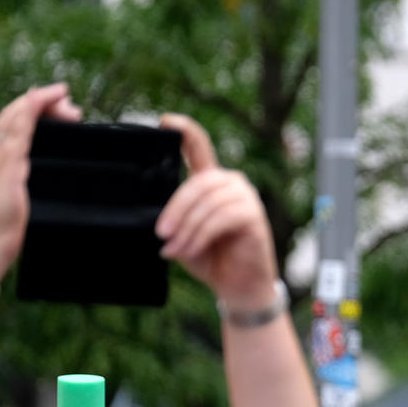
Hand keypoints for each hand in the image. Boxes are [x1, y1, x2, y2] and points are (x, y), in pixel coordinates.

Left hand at [0, 83, 81, 277]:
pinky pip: (24, 143)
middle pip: (19, 116)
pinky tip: (51, 140)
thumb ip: (18, 138)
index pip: (19, 112)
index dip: (40, 99)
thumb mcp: (10, 173)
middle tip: (75, 111)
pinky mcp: (8, 175)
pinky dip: (40, 133)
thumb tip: (28, 104)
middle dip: (45, 106)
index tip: (65, 92)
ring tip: (69, 119)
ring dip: (43, 117)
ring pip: (21, 128)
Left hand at [155, 114, 279, 305]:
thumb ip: (173, 218)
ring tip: (175, 249)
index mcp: (210, 182)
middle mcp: (230, 183)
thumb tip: (153, 218)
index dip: (184, 130)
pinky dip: (201, 235)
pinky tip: (192, 250)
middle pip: (198, 182)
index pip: (198, 147)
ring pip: (207, 202)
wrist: (237, 286)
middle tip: (161, 233)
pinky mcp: (254, 215)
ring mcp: (245, 197)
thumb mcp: (182, 234)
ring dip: (187, 229)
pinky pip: (220, 218)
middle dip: (175, 209)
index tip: (164, 120)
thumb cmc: (210, 257)